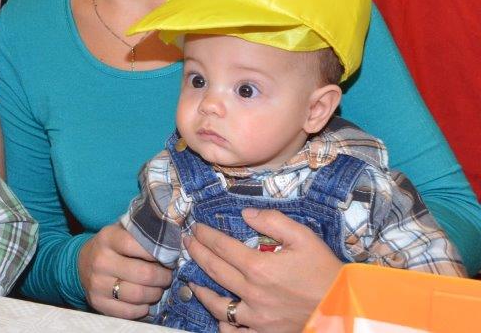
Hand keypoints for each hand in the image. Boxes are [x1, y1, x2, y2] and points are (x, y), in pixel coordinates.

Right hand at [78, 222, 172, 318]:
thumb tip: (174, 231)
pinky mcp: (97, 303)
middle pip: (144, 274)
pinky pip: (129, 312)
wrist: (82, 263)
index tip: (168, 256)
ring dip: (155, 294)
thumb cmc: (112, 247)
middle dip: (163, 277)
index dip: (159, 252)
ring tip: (158, 288)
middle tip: (167, 275)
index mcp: (107, 238)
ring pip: (138, 295)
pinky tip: (144, 301)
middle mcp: (100, 261)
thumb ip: (143, 232)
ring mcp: (97, 283)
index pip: (137, 245)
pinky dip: (142, 309)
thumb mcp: (121, 231)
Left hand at [186, 208, 342, 332]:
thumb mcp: (304, 237)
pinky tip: (218, 315)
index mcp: (260, 267)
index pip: (221, 247)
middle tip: (188, 243)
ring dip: (201, 290)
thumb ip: (272, 221)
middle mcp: (253, 293)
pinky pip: (235, 332)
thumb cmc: (326, 272)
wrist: (346, 308)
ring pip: (218, 305)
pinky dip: (224, 325)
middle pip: (214, 270)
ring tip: (192, 280)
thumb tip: (245, 214)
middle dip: (197, 253)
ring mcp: (257, 318)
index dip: (205, 236)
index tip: (196, 228)